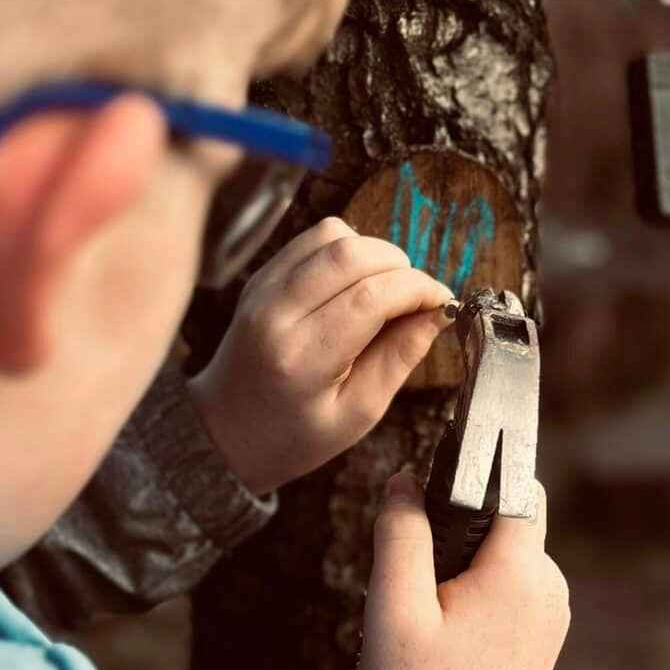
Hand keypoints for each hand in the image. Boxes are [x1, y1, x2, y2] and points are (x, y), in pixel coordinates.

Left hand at [188, 219, 454, 496]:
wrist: (227, 432)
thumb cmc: (295, 434)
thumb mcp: (358, 413)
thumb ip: (400, 358)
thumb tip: (438, 312)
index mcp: (302, 358)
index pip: (372, 297)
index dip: (418, 289)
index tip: (442, 301)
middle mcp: (276, 313)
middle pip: (352, 253)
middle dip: (400, 266)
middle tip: (416, 297)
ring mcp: (262, 289)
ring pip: (332, 235)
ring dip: (373, 253)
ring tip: (385, 292)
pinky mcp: (260, 276)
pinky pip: (312, 240)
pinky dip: (346, 250)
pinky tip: (355, 285)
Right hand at [358, 471, 568, 669]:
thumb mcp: (394, 609)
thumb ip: (400, 535)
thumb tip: (405, 481)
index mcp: (521, 572)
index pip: (519, 483)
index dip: (480, 471)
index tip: (441, 480)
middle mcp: (550, 587)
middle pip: (510, 520)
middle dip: (464, 527)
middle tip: (418, 575)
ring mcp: (553, 615)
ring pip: (509, 556)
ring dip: (470, 564)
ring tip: (430, 613)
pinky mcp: (544, 638)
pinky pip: (514, 590)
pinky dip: (482, 593)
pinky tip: (448, 632)